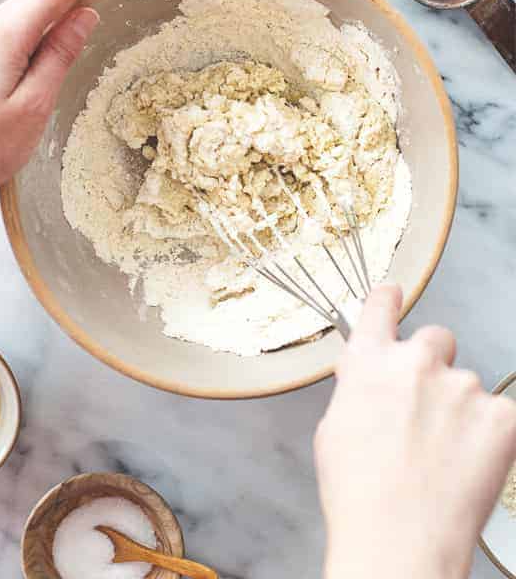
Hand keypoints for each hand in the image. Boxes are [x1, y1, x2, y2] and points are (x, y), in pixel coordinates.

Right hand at [316, 285, 515, 578]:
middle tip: (427, 403)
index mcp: (367, 362)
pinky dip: (489, 435)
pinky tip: (466, 463)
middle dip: (432, 362)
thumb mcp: (334, 428)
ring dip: (460, 408)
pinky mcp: (501, 417)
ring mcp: (461, 388)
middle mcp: (414, 363)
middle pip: (436, 338)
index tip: (392, 295)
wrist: (400, 536)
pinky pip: (499, 413)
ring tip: (443, 454)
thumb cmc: (359, 493)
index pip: (379, 307)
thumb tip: (372, 382)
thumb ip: (358, 390)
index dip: (387, 300)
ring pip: (468, 383)